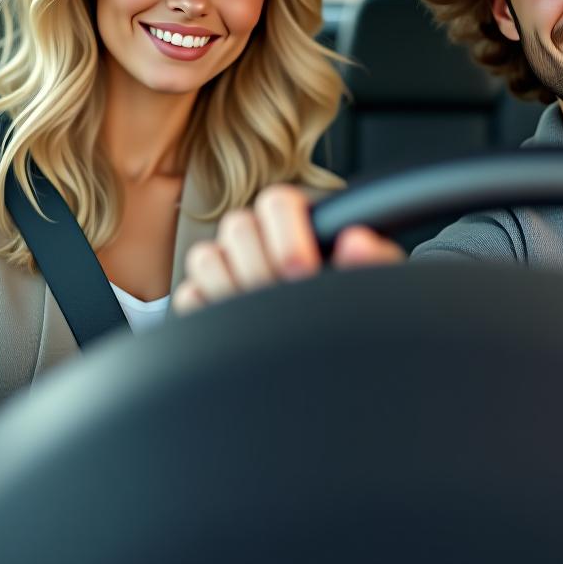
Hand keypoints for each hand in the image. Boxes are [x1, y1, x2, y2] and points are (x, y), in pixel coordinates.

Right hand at [172, 184, 404, 313]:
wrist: (337, 361)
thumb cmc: (353, 314)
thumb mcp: (374, 288)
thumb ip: (373, 262)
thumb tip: (358, 242)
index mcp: (298, 223)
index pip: (277, 202)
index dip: (286, 233)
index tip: (304, 269)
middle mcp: (258, 240)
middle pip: (237, 226)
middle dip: (261, 265)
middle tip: (285, 297)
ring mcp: (227, 269)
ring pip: (207, 257)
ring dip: (233, 287)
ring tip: (263, 316)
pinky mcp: (203, 302)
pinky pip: (188, 295)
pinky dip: (208, 311)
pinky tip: (237, 328)